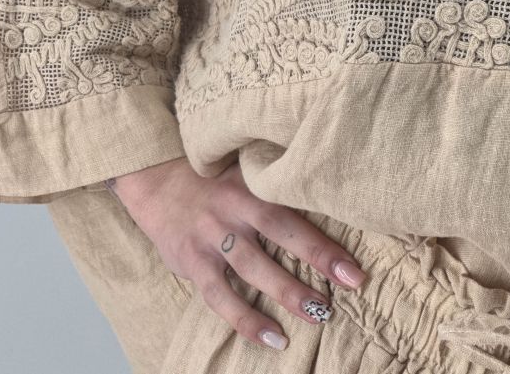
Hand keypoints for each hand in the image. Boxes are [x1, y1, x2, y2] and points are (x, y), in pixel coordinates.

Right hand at [105, 157, 366, 351]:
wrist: (153, 178)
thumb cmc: (209, 178)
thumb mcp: (240, 171)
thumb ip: (270, 187)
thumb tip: (321, 201)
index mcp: (249, 184)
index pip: (293, 210)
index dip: (324, 238)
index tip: (355, 265)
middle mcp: (232, 208)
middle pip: (279, 232)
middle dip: (317, 259)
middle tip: (352, 284)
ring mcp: (211, 235)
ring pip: (253, 268)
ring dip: (287, 292)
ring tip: (318, 315)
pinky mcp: (192, 260)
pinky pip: (221, 296)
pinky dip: (246, 320)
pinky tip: (273, 338)